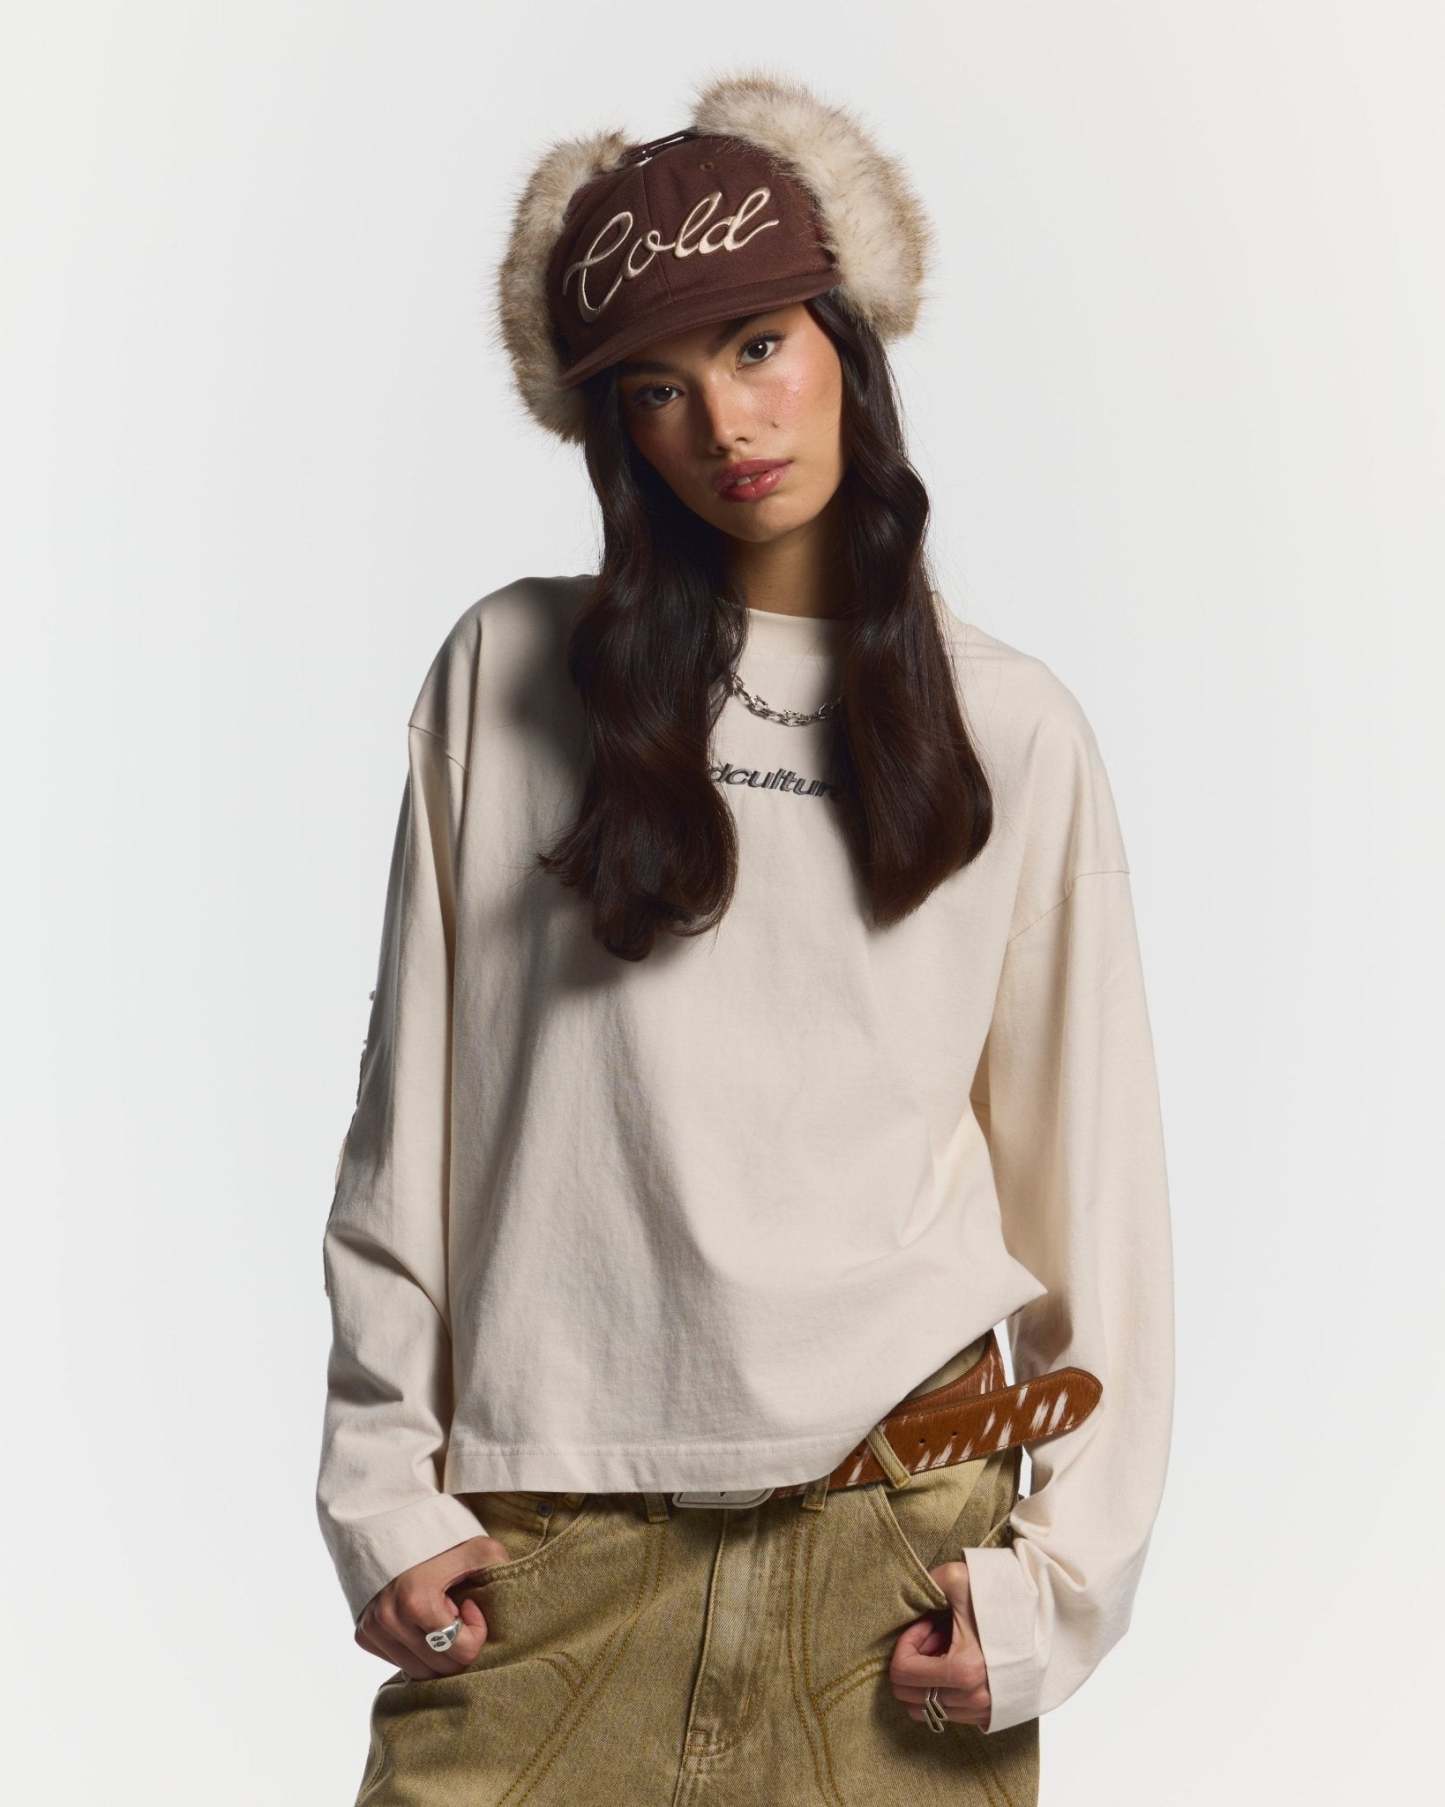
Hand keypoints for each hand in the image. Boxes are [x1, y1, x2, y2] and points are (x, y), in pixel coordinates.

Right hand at [354, 1533, 511, 1679]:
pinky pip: (400, 1663)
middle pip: (441, 1669)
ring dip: (437, 1649)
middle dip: (457, 1642)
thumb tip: (511, 1602)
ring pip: (420, 1672)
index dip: (476, 1631)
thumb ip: (499, 1570)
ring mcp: (372, 1629)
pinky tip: (421, 1622)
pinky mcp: (363, 1635)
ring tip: (439, 1615)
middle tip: (456, 1609)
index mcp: (416, 1601)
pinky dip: (417, 1650)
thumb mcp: (479, 1547)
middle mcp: (388, 1620)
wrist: (394, 1520)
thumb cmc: (442, 1535)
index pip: (462, 1653)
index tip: (470, 1602)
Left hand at [888, 1559, 993, 1729]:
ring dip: (928, 1677)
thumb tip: (905, 1596)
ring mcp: (982, 1711)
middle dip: (914, 1662)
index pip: (901, 1673)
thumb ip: (926, 1582)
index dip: (905, 1644)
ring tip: (947, 1647)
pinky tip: (958, 1662)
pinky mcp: (989, 1716)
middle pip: (909, 1696)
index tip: (924, 1625)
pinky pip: (946, 1714)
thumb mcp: (959, 1579)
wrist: (1044, 1617)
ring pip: (926, 1708)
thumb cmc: (999, 1597)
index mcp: (964, 1670)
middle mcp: (973, 1699)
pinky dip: (942, 1690)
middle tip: (933, 1635)